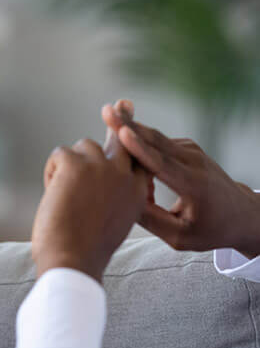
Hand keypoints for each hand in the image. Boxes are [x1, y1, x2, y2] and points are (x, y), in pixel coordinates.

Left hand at [32, 128, 148, 281]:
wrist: (72, 261)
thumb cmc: (84, 250)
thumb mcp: (109, 223)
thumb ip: (111, 197)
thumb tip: (96, 178)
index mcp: (137, 193)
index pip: (139, 158)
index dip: (133, 143)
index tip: (133, 125)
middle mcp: (124, 175)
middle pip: (121, 139)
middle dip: (120, 120)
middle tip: (120, 104)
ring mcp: (101, 166)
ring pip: (82, 147)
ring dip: (70, 165)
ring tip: (65, 197)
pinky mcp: (75, 163)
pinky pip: (59, 153)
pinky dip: (51, 171)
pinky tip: (53, 193)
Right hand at [102, 100, 259, 256]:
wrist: (241, 213)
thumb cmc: (211, 229)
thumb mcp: (181, 237)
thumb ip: (152, 221)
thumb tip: (122, 202)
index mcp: (193, 185)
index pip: (161, 164)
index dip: (140, 148)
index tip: (123, 133)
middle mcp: (194, 162)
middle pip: (155, 140)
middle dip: (128, 125)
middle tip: (106, 110)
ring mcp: (191, 151)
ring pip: (154, 139)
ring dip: (129, 136)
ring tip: (108, 120)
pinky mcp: (186, 147)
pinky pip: (157, 144)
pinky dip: (140, 149)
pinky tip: (133, 165)